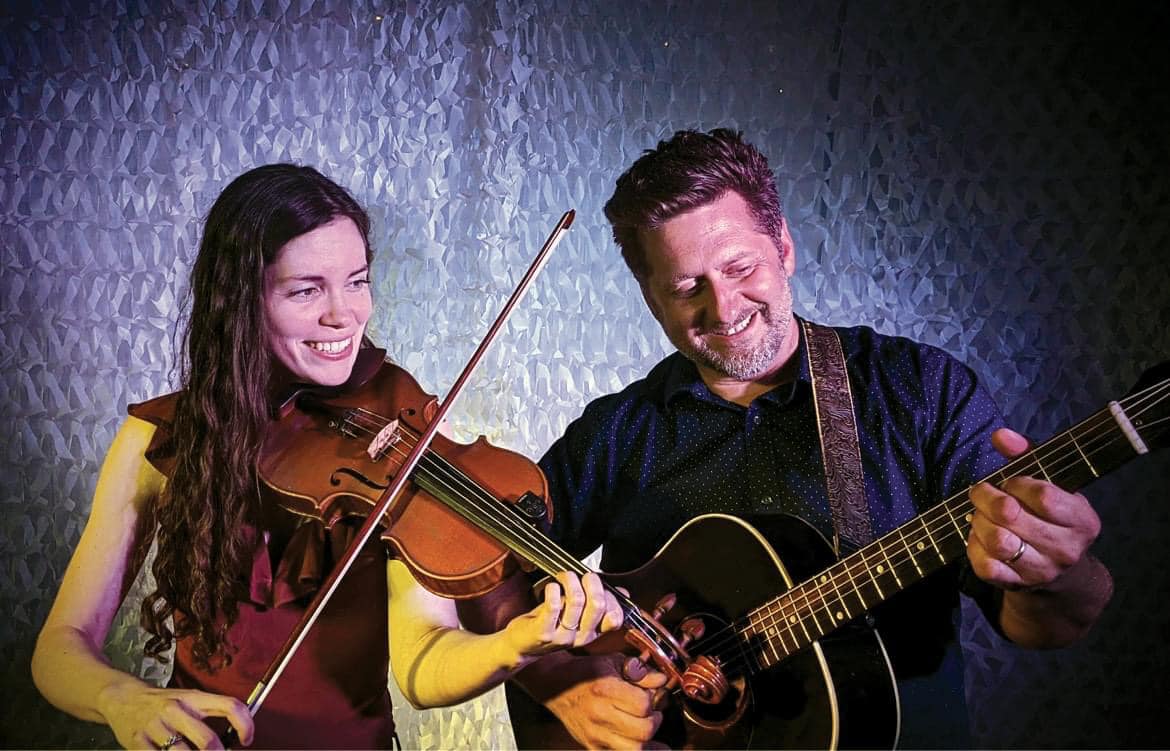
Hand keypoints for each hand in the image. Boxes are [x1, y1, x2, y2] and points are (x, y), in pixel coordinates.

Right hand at [96, 680, 253, 748]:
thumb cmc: (163, 702)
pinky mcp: (139, 741)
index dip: (245, 725)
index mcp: (194, 697)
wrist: (123, 697)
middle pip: (207, 741)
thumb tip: (234, 736)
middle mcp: (176, 710)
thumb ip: (210, 713)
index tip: (247, 740)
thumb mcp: (190, 699)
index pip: (230, 706)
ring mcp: (157, 726)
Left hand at [503, 571, 623, 656]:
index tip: (600, 586)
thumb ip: (597, 605)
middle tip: (583, 576)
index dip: (611, 597)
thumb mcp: (577, 616)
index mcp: (592, 633)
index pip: (615, 618)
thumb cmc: (549, 623)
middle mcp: (580, 637)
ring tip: (564, 576)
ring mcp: (563, 636)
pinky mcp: (544, 632)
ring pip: (576, 600)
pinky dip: (553, 589)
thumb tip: (622, 592)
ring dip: (570, 580)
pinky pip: (554, 605)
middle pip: (598, 605)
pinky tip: (551, 587)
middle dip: (592, 582)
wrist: (520, 644)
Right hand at [544, 654, 667, 749]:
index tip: (651, 694)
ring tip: (643, 724)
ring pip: (635, 749)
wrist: (554, 684)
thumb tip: (661, 680)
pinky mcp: (592, 746)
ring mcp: (595, 734)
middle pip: (643, 731)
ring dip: (646, 738)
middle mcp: (600, 715)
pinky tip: (640, 741)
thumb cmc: (584, 672)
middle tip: (650, 711)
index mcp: (605, 690)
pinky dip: (635, 749)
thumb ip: (640, 671)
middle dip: (654, 720)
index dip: (653, 699)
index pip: (643, 705)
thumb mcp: (612, 662)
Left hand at [967, 428, 1101, 590]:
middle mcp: (1066, 549)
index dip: (1017, 483)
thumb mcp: (1050, 483)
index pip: (1044, 496)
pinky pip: (985, 566)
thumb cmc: (1050, 517)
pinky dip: (973, 547)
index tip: (1008, 481)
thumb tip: (1001, 435)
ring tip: (979, 514)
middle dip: (986, 498)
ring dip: (978, 521)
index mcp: (1082, 520)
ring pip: (997, 542)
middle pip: (1011, 517)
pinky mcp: (1018, 584)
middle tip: (980, 492)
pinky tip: (977, 536)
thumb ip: (1027, 455)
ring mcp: (1042, 570)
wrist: (1059, 574)